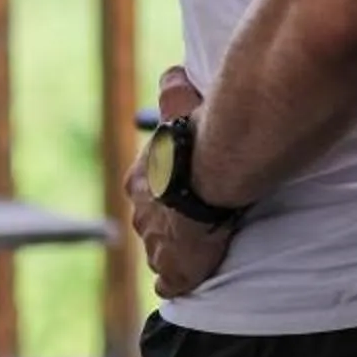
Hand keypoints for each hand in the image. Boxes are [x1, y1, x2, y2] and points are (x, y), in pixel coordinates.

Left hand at [125, 67, 233, 299]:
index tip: (181, 190)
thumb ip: (175, 89)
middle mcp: (143, 213)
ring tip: (196, 253)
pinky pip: (171, 281)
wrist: (214, 173)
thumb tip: (172, 71)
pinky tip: (183, 285)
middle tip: (192, 223)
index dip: (164, 190)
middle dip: (167, 224)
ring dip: (173, 253)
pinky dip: (177, 283)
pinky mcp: (177, 266)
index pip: (146, 189)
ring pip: (159, 251)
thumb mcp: (183, 105)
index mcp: (141, 180)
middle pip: (151, 222)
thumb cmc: (200, 139)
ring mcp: (157, 243)